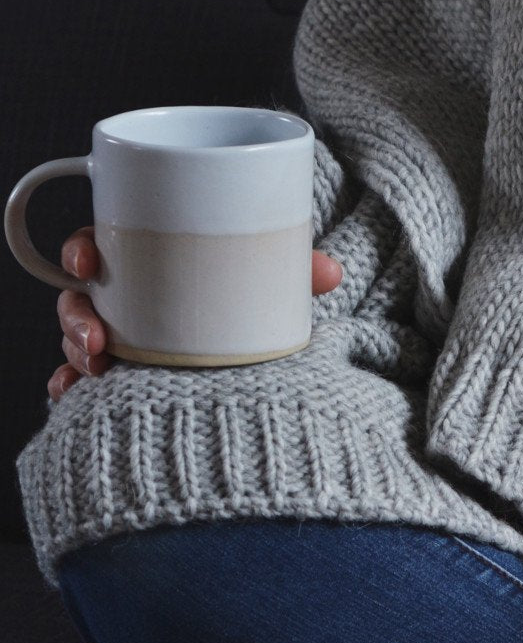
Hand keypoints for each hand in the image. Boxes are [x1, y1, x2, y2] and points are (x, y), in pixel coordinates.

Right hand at [47, 225, 343, 401]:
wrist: (262, 360)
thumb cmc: (255, 301)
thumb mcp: (274, 284)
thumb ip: (297, 274)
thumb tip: (332, 272)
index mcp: (149, 260)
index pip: (97, 245)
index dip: (80, 251)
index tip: (86, 263)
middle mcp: (127, 296)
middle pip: (78, 297)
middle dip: (74, 318)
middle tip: (96, 339)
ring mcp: (120, 334)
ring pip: (77, 340)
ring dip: (73, 354)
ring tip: (95, 371)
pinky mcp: (123, 372)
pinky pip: (81, 380)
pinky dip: (70, 387)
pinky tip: (70, 397)